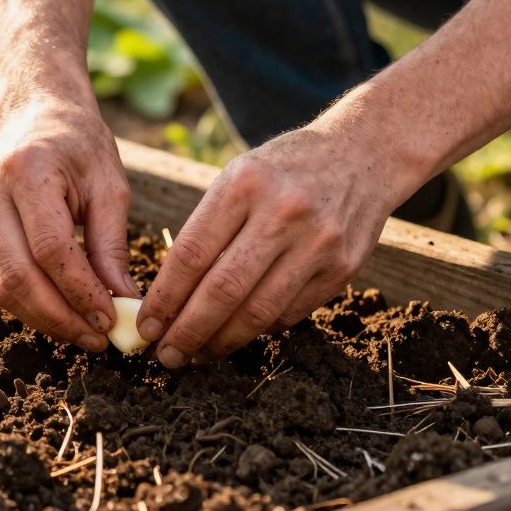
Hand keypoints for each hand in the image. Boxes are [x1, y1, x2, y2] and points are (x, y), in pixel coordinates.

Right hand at [0, 93, 139, 350]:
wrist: (35, 114)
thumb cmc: (79, 146)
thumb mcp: (109, 185)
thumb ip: (112, 244)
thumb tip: (123, 302)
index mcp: (27, 171)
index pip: (50, 248)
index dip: (80, 291)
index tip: (111, 318)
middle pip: (18, 275)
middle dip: (60, 317)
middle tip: (97, 338)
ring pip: (0, 287)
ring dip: (43, 319)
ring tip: (82, 332)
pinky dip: (27, 305)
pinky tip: (60, 312)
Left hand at [136, 124, 418, 366]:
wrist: (363, 154)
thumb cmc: (283, 169)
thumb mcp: (238, 176)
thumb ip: (207, 228)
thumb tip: (169, 296)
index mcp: (244, 183)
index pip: (192, 254)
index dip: (164, 298)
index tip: (146, 324)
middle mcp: (283, 213)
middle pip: (223, 290)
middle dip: (187, 331)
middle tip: (166, 355)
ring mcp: (318, 243)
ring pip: (258, 311)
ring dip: (221, 341)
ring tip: (198, 354)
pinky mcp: (342, 268)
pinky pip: (290, 313)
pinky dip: (259, 329)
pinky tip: (238, 334)